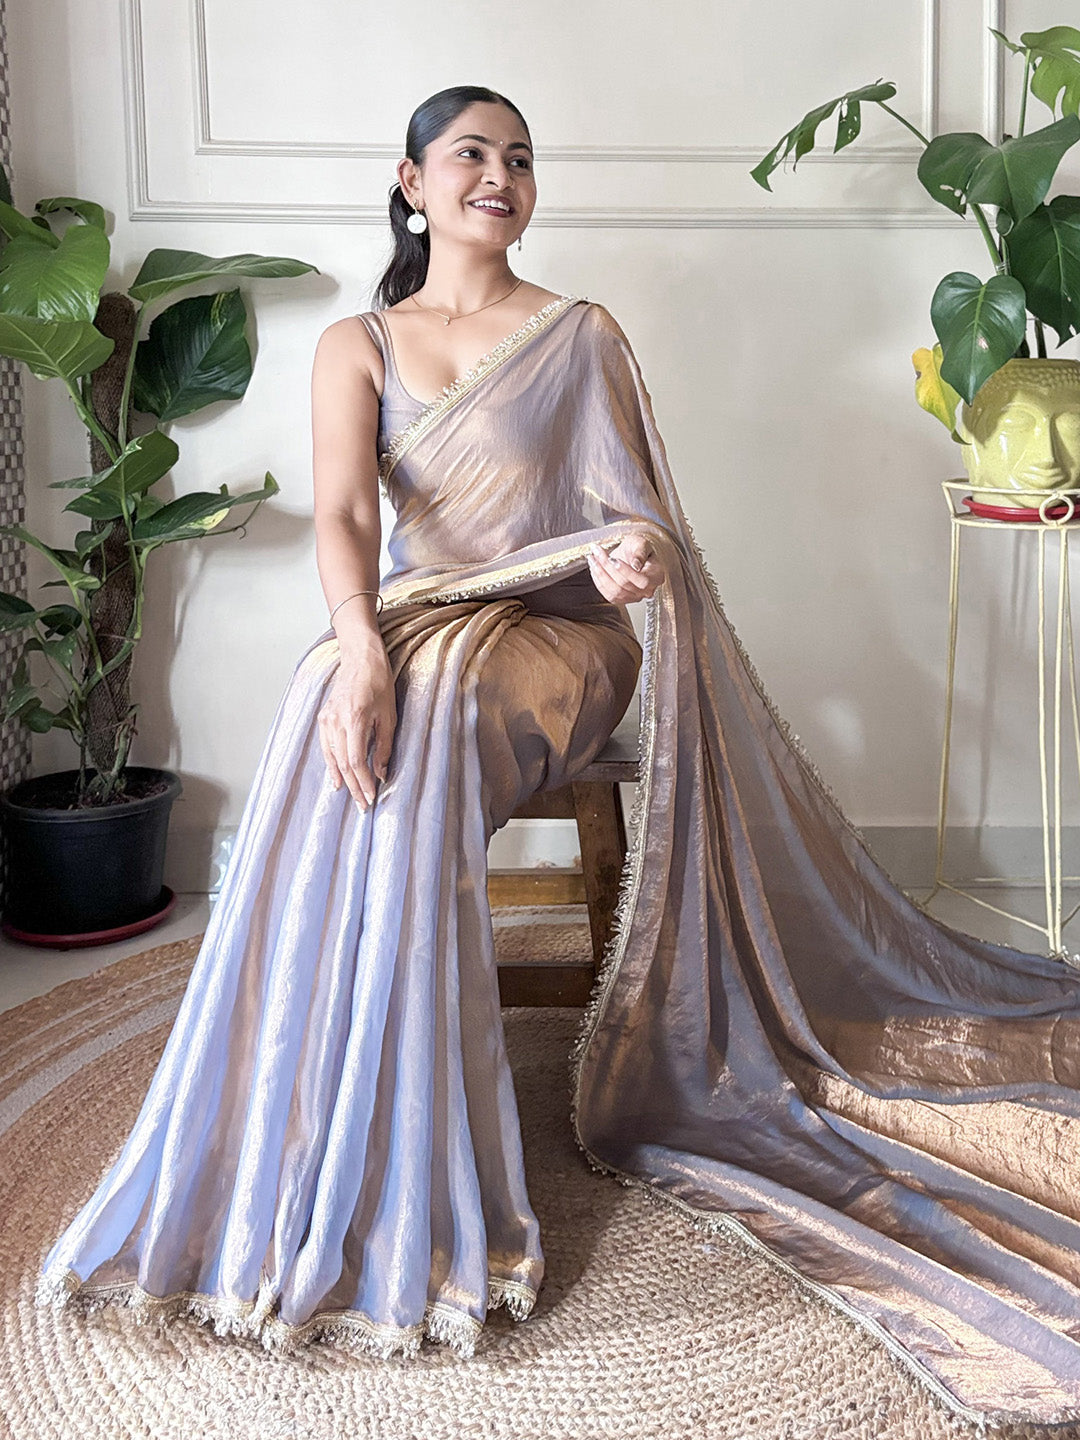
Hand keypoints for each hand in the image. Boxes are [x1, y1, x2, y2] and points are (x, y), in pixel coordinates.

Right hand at [318, 639, 396, 810]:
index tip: (372, 797)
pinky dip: (331, 765)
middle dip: (354, 787)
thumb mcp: (389, 716)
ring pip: (333, 758)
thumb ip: (384, 746)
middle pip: (343, 764)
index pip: (356, 762)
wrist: (361, 659)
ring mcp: (327, 720)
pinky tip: (337, 779)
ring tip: (352, 797)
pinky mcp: (324, 717)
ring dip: (343, 779)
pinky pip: (326, 748)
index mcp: (355, 720)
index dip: (363, 782)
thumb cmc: (379, 684)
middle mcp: (337, 722)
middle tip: (364, 805)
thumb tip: (380, 773)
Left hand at [586, 533, 664, 603]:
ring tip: (592, 559)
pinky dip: (598, 582)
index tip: (613, 559)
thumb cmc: (637, 548)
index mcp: (656, 575)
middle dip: (607, 567)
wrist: (630, 554)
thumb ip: (640, 551)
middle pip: (625, 585)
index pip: (642, 580)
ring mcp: (635, 597)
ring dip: (600, 574)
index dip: (626, 571)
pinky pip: (609, 596)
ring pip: (615, 592)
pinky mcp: (623, 599)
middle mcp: (647, 590)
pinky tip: (594, 569)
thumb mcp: (641, 543)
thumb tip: (636, 565)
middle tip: (597, 552)